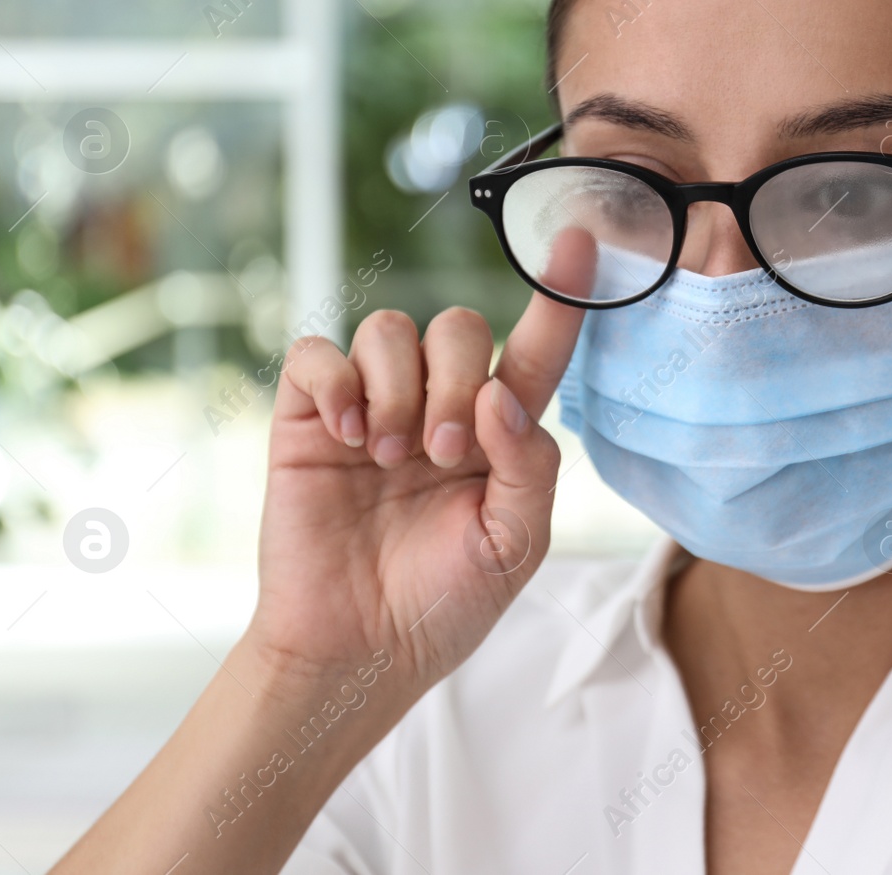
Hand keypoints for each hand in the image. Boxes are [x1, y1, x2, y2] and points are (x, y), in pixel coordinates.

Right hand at [243, 290, 583, 707]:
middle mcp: (439, 406)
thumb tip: (503, 395)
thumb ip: (529, 466)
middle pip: (459, 327)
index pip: (536, 351)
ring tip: (391, 455)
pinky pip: (318, 352)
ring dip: (400, 387)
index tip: (581, 241)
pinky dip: (337, 380)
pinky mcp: (310, 417)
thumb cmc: (442, 603)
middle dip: (459, 382)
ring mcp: (372, 406)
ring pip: (391, 328)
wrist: (359, 650)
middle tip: (443, 453)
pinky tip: (348, 434)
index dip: (559, 296)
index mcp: (498, 434)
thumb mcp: (515, 545)